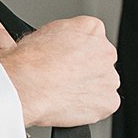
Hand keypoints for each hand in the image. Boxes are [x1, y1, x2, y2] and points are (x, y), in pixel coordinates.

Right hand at [0, 17, 118, 127]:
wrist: (28, 86)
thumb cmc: (30, 62)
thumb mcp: (39, 32)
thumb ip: (57, 35)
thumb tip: (47, 42)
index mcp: (91, 28)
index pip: (92, 36)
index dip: (76, 50)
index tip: (67, 59)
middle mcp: (105, 51)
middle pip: (100, 61)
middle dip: (86, 70)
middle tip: (64, 78)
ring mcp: (109, 77)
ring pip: (103, 85)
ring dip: (89, 90)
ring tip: (63, 93)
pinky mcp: (109, 101)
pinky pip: (104, 106)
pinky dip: (90, 109)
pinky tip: (70, 105)